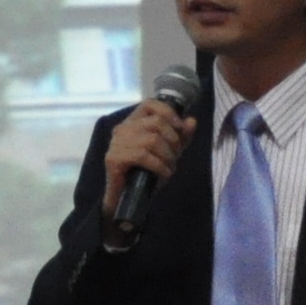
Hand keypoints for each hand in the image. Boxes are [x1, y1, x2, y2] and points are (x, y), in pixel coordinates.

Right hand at [99, 97, 192, 222]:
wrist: (127, 199)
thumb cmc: (146, 173)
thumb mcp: (168, 152)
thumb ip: (180, 137)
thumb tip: (192, 121)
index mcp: (132, 123)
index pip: (149, 104)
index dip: (168, 113)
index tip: (180, 129)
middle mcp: (121, 129)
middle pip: (156, 123)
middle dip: (173, 140)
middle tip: (175, 157)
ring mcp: (116, 144)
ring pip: (152, 140)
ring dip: (167, 156)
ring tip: (169, 167)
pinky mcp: (113, 159)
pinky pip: (143, 156)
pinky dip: (159, 165)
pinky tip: (164, 173)